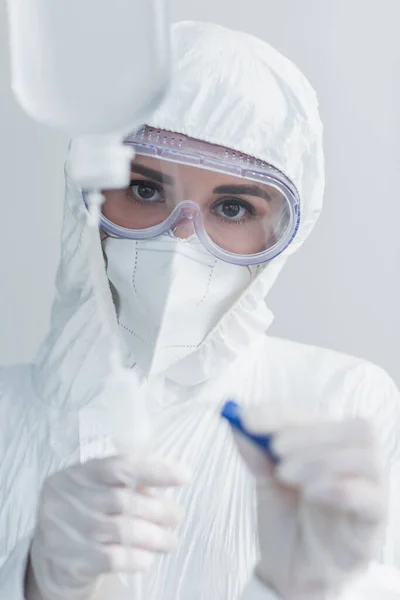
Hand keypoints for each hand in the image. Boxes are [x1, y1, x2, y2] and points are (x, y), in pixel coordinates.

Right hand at [26, 455, 188, 599]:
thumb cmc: (84, 512)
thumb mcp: (97, 488)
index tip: (183, 476)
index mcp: (77, 474)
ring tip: (171, 541)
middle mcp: (66, 498)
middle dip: (157, 509)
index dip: (154, 470)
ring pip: (121, 530)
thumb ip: (127, 480)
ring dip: (153, 536)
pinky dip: (135, 558)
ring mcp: (64, 530)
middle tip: (177, 515)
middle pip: (122, 500)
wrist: (49, 555)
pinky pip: (110, 558)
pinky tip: (147, 559)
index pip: (119, 466)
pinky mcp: (69, 560)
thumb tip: (170, 477)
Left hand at [235, 406, 385, 599]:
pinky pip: (373, 497)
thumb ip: (257, 452)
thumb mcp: (265, 482)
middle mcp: (354, 462)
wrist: (290, 572)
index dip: (280, 414)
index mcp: (329, 445)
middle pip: (355, 428)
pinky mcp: (373, 523)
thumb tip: (238, 420)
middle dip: (310, 433)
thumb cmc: (286, 522)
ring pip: (366, 456)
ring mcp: (369, 490)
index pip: (313, 415)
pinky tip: (311, 492)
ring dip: (321, 458)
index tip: (246, 418)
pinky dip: (341, 487)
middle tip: (275, 448)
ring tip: (286, 474)